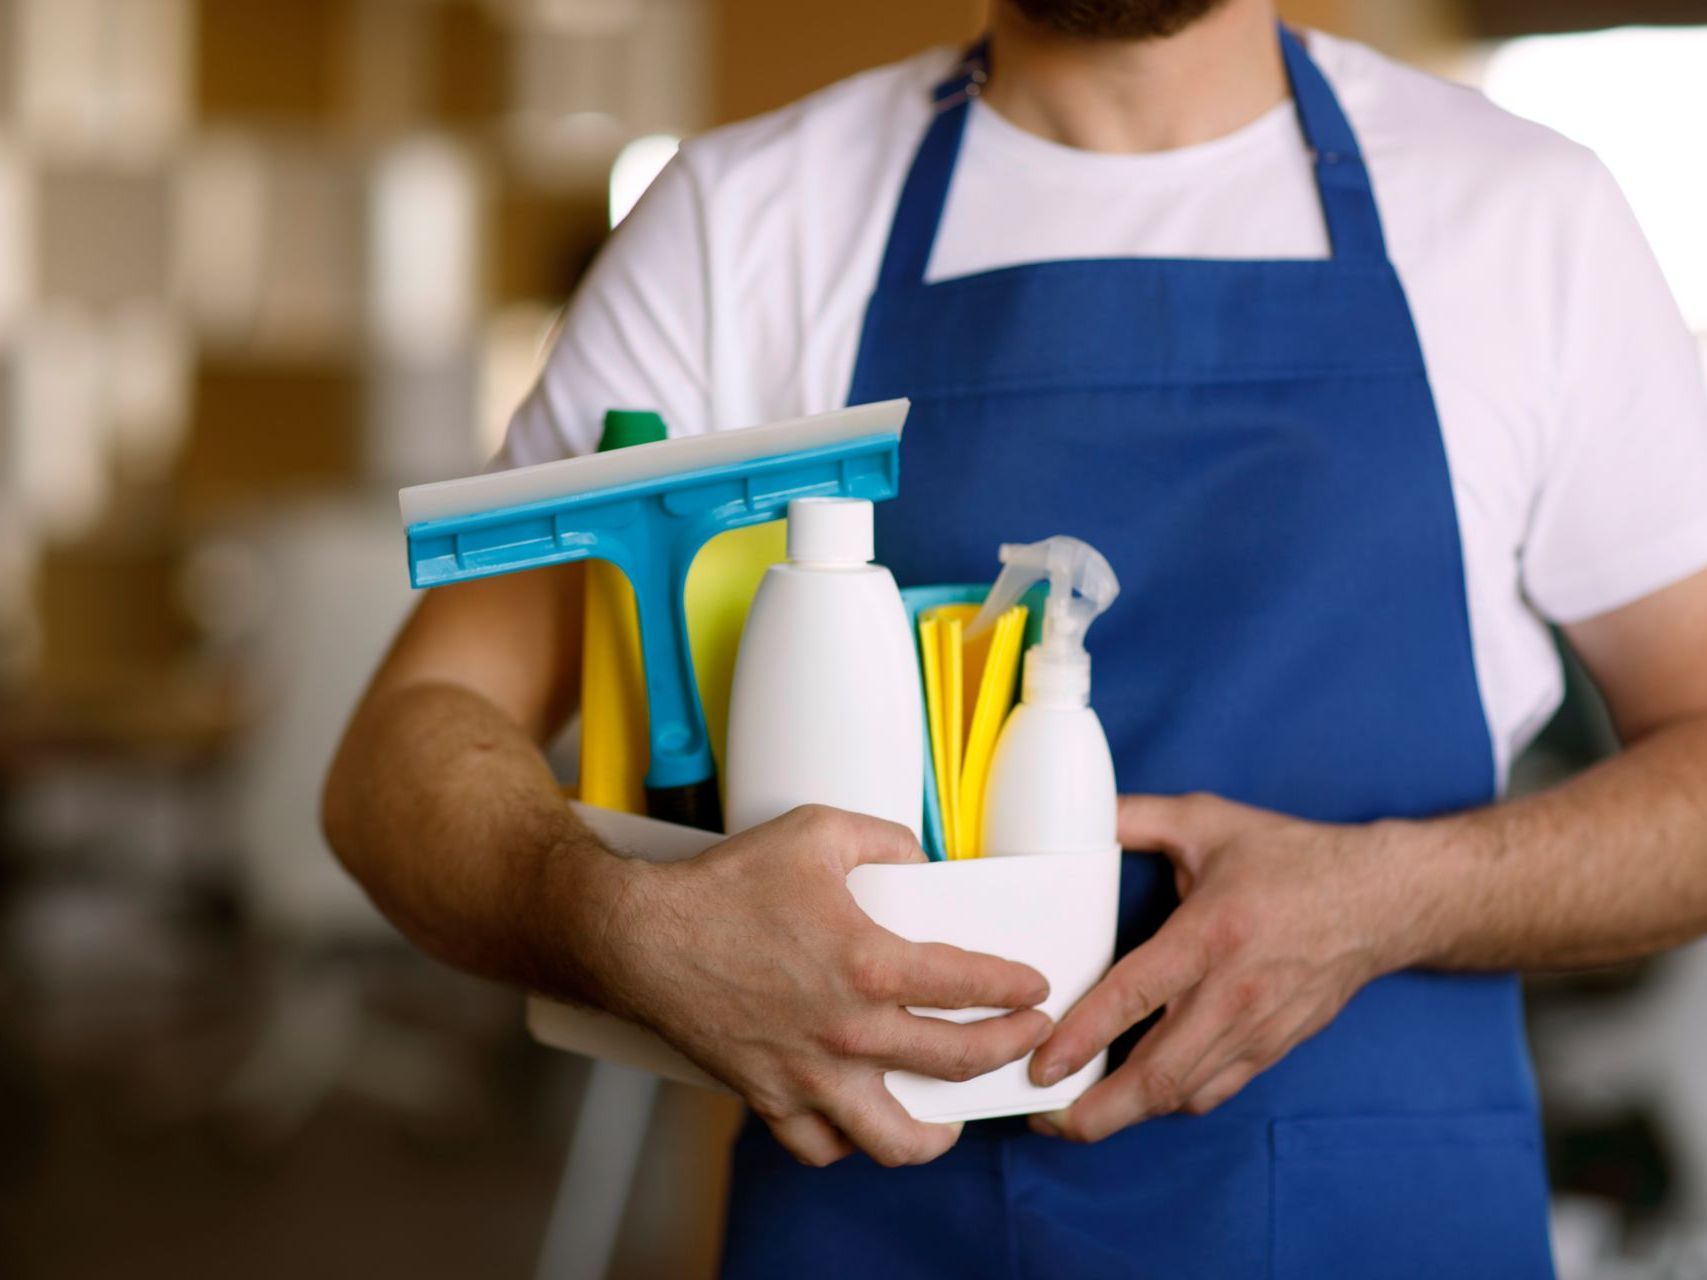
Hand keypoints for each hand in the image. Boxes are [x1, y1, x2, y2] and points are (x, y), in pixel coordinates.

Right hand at [604, 805, 1053, 1167]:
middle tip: (1024, 1035)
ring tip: (954, 1114)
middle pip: (957, 1062)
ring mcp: (810, 1075)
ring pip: (895, 1138)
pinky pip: (823, 1148)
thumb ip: (884, 837)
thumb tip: (919, 858)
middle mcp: (849, 1031)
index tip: (1033, 988)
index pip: (972, 986)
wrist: (641, 937)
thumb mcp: (816, 830)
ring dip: (939, 1131)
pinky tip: (863, 1119)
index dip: (1016, 989)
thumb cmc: (725, 884)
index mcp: (870, 964)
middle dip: (1007, 1049)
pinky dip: (849, 1143)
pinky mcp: (770, 1098)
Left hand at [1027, 793, 1412, 1141]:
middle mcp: (1235, 992)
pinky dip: (1170, 1101)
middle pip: (1157, 1072)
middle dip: (1096, 1109)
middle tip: (1046, 1119)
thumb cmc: (1292, 859)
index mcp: (1211, 934)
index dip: (1083, 1036)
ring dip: (1127, 1114)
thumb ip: (1135, 817)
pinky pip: (1213, 1091)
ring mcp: (1257, 1029)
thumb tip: (1077, 812)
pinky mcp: (1273, 1048)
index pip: (1135, 995)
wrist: (1384, 900)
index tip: (1042, 1064)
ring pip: (1183, 1093)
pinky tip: (1136, 1096)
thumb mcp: (1208, 821)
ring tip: (1076, 1115)